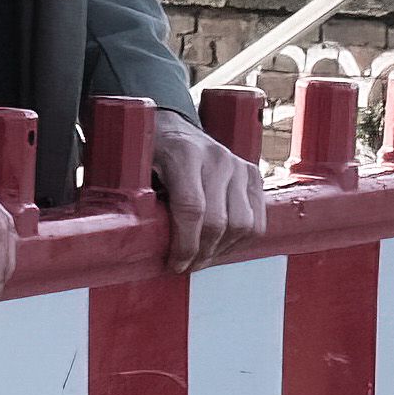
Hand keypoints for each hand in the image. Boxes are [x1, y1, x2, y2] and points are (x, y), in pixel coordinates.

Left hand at [141, 110, 270, 269]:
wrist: (174, 128)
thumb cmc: (149, 155)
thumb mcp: (135, 171)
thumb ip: (140, 201)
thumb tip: (141, 244)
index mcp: (184, 154)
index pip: (192, 209)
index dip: (185, 244)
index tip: (175, 264)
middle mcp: (217, 158)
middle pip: (219, 221)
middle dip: (201, 253)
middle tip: (186, 265)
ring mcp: (239, 166)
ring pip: (243, 224)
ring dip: (222, 250)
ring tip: (202, 257)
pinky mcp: (253, 175)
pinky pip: (257, 220)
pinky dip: (240, 240)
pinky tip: (220, 246)